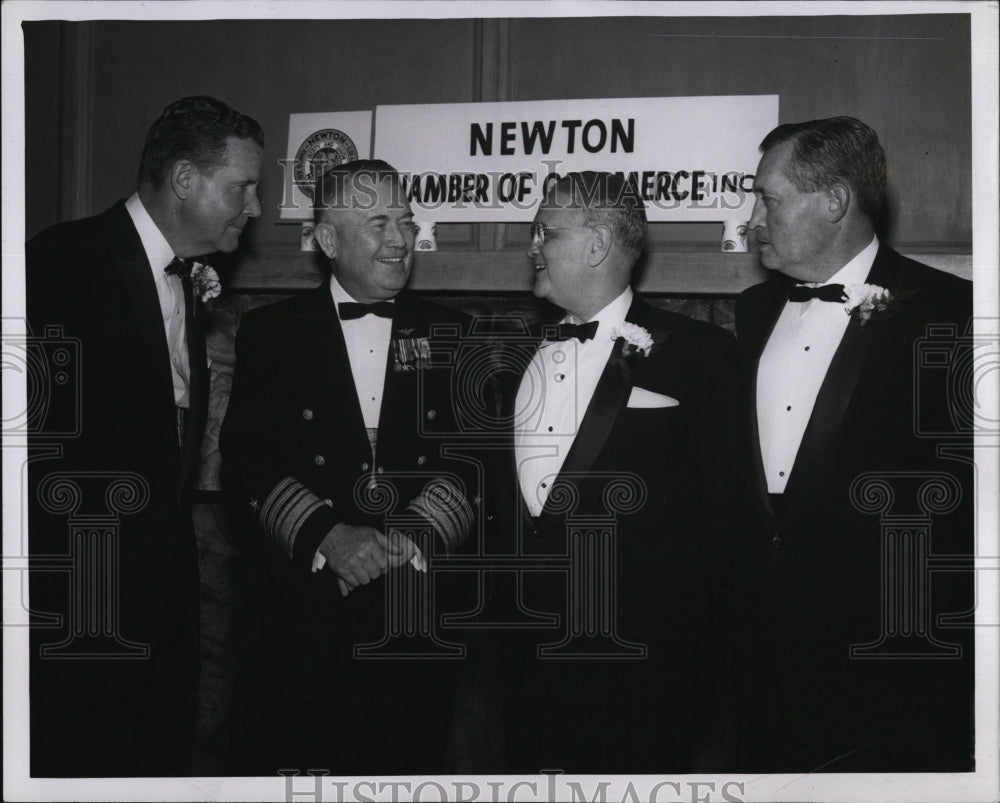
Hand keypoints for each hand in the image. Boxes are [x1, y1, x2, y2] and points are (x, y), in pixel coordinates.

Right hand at [312, 528, 427, 595]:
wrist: (333, 536)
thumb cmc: (355, 535)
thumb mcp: (373, 534)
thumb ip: (388, 543)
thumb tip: (400, 551)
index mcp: (371, 545)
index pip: (384, 564)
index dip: (383, 566)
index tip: (380, 564)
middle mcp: (362, 555)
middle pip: (376, 574)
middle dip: (374, 571)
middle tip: (369, 566)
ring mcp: (351, 564)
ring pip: (365, 581)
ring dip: (364, 577)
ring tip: (361, 569)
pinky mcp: (342, 571)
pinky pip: (354, 583)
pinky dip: (354, 581)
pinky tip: (353, 572)